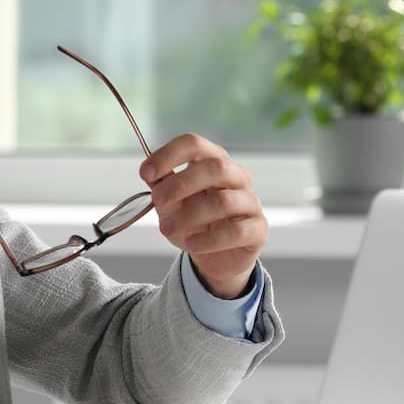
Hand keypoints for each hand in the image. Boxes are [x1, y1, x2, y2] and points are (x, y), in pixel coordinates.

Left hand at [140, 133, 266, 298]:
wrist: (214, 258)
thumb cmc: (193, 223)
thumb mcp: (171, 204)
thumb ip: (162, 187)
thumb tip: (150, 172)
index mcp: (213, 162)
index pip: (194, 144)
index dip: (169, 154)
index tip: (146, 172)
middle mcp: (236, 177)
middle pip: (215, 167)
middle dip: (181, 183)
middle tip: (158, 200)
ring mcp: (250, 202)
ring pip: (224, 201)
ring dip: (190, 215)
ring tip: (167, 229)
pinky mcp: (257, 229)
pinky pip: (236, 231)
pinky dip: (209, 240)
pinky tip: (191, 244)